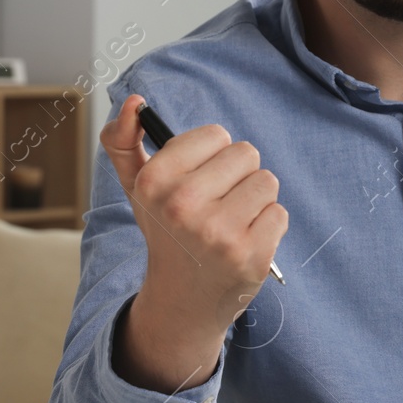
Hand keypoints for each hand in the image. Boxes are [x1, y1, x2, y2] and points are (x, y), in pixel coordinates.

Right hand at [101, 94, 288, 392]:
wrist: (182, 300)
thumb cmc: (167, 232)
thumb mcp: (138, 188)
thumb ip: (123, 142)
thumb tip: (135, 103)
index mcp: (154, 181)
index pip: (216, 134)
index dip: (212, 156)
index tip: (198, 181)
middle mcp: (182, 206)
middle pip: (246, 153)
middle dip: (237, 175)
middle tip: (217, 206)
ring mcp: (218, 233)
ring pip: (267, 181)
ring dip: (255, 200)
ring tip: (232, 222)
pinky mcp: (250, 256)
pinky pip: (279, 213)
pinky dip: (268, 225)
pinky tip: (245, 242)